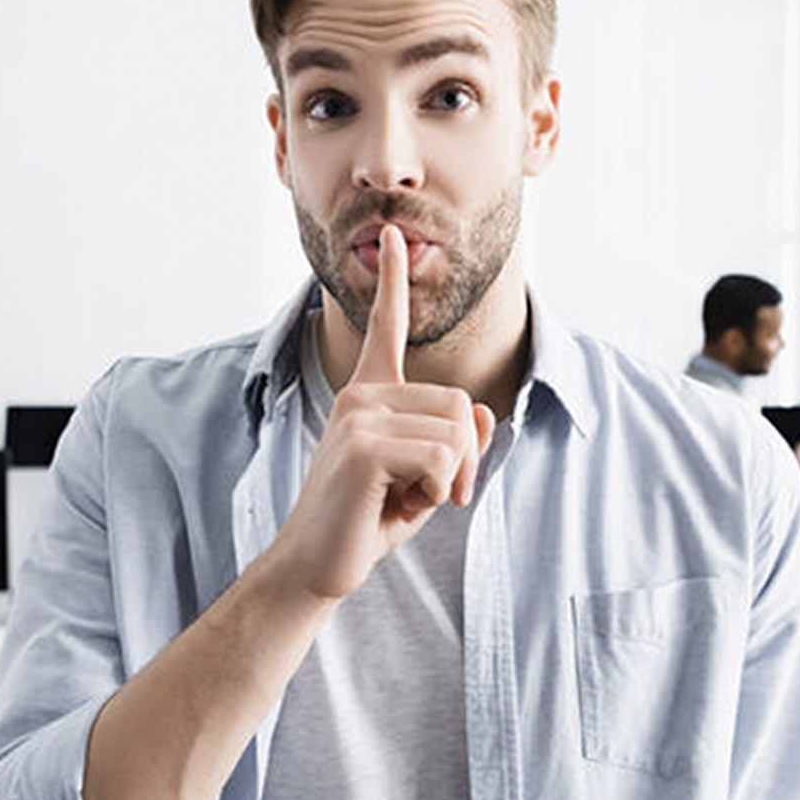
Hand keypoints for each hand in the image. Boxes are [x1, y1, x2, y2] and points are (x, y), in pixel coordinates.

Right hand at [269, 225, 496, 602]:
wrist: (317, 564)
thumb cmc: (367, 520)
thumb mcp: (426, 477)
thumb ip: (456, 442)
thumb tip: (482, 413)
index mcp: (370, 395)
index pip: (385, 328)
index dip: (393, 281)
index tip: (393, 234)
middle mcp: (361, 395)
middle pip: (459, 404)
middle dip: (463, 459)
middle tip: (429, 493)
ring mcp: (358, 416)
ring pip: (455, 431)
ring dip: (451, 478)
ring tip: (410, 499)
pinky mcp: (362, 445)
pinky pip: (441, 456)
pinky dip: (438, 491)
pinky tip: (399, 505)